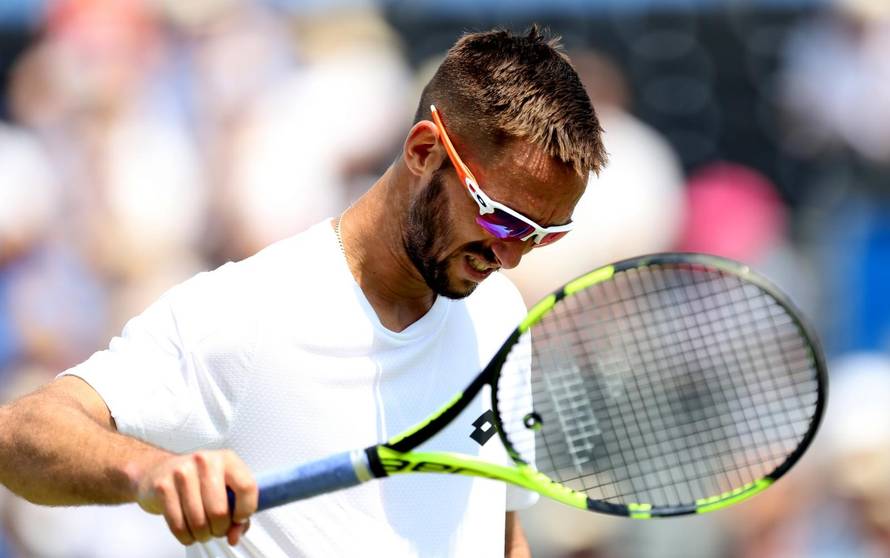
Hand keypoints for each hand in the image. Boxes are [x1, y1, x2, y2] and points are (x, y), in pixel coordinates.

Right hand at [135, 450, 257, 545]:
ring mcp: (182, 473)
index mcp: (227, 459)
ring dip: (202, 535)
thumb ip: (237, 512)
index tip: (239, 518)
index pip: (246, 486)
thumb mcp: (224, 488)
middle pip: (219, 510)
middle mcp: (205, 461)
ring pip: (198, 521)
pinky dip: (186, 536)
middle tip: (217, 529)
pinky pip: (178, 524)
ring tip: (203, 531)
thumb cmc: (198, 480)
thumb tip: (235, 535)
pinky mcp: (163, 487)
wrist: (160, 470)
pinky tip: (189, 531)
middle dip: (219, 529)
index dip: (246, 510)